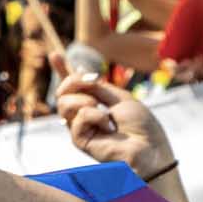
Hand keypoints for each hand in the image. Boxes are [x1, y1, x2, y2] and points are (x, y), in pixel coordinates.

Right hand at [55, 70, 173, 174]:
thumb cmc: (141, 126)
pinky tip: (108, 127)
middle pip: (64, 91)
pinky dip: (95, 116)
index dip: (64, 70)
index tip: (55, 54)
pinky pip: (78, 116)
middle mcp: (84, 115)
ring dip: (85, 101)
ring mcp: (80, 127)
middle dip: (74, 80)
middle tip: (93, 80)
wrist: (147, 147)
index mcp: (96, 104)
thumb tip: (80, 73)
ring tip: (104, 112)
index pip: (75, 87)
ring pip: (64, 103)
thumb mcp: (122, 98)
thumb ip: (99, 88)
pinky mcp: (78, 139)